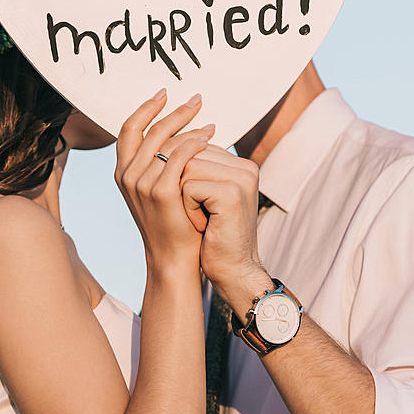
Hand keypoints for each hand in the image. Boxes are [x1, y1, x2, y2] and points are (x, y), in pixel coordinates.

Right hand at [115, 90, 214, 275]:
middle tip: (197, 99)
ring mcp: (141, 184)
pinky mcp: (160, 193)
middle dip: (174, 111)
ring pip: (165, 142)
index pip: (129, 128)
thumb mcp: (158, 189)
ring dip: (189, 127)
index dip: (146, 108)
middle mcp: (127, 176)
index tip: (165, 93)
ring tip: (210, 124)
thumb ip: (159, 164)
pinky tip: (209, 140)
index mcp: (123, 172)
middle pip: (150, 130)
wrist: (175, 258)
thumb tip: (178, 134)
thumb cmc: (173, 222)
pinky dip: (193, 144)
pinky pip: (179, 158)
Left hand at [180, 145, 272, 310]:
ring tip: (202, 218)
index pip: (195, 147)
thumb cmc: (213, 235)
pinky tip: (204, 225)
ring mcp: (241, 178)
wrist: (232, 270)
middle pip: (189, 154)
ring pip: (186, 168)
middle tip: (201, 214)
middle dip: (182, 185)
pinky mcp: (232, 193)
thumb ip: (198, 168)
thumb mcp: (206, 196)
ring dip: (183, 197)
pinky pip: (189, 187)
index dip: (184, 177)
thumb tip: (168, 143)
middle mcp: (245, 167)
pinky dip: (188, 209)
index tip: (201, 205)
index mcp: (241, 164)